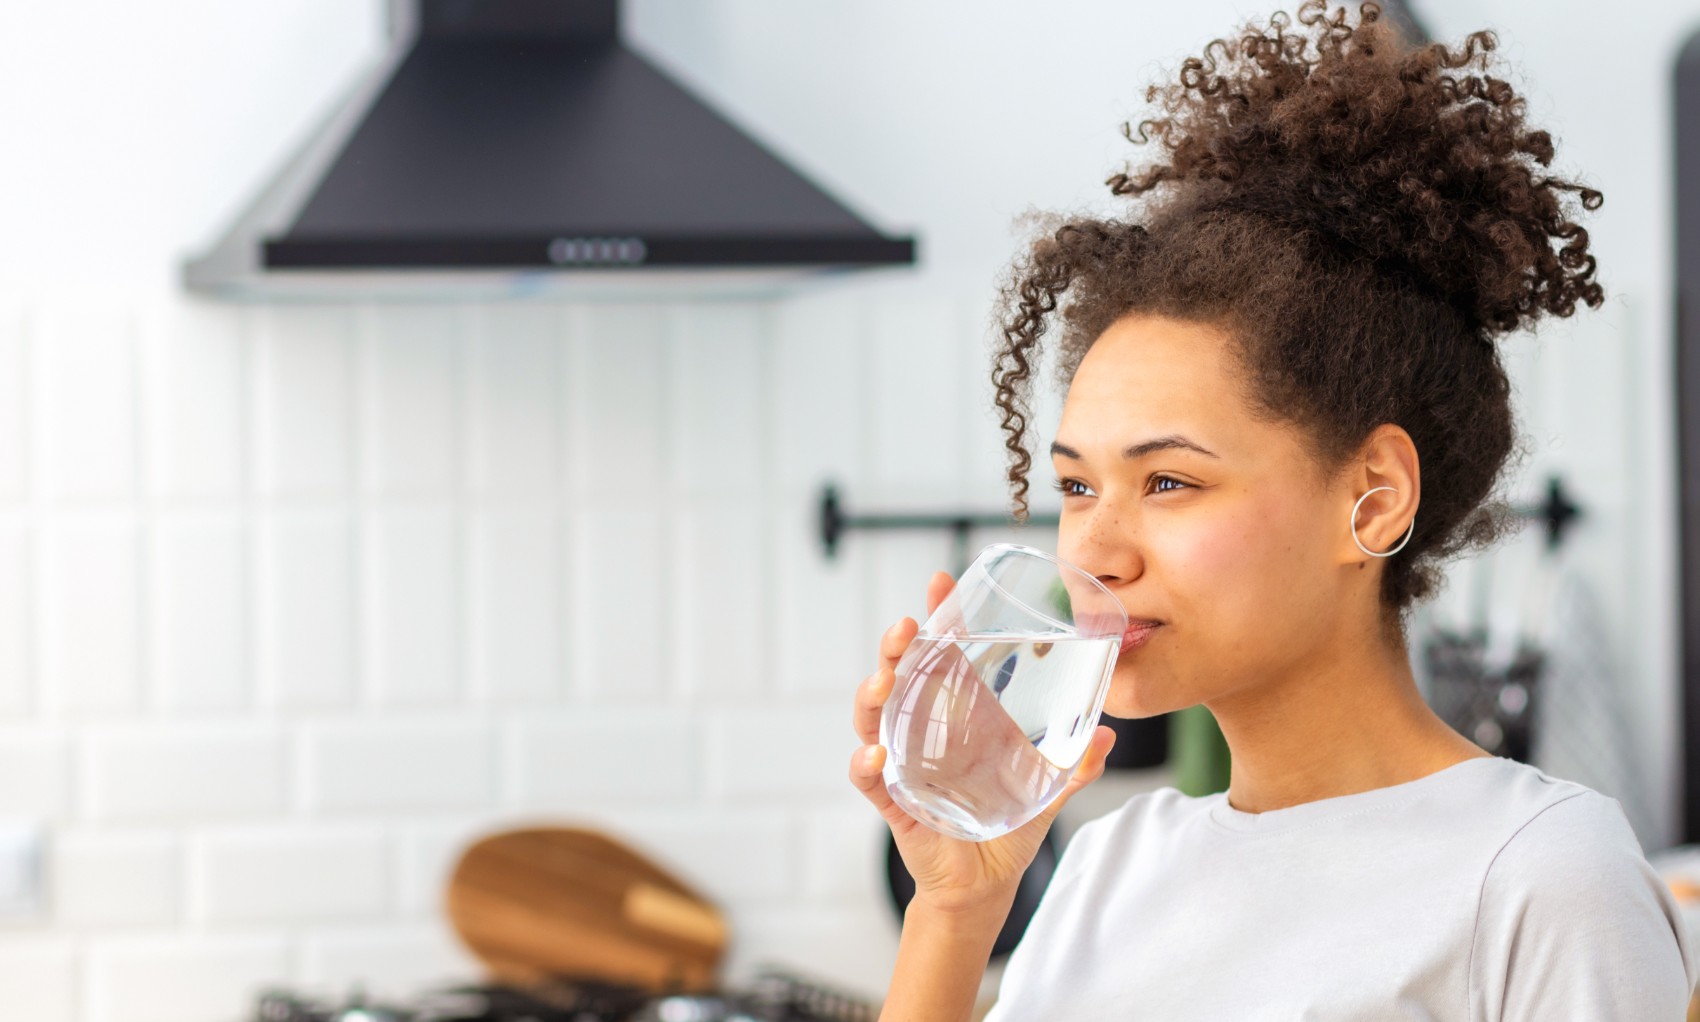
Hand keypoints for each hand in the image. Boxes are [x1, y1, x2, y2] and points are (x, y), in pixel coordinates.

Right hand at [847, 570, 1117, 915]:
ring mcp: (902, 764)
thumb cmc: (1005, 826)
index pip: (938, 654)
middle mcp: (921, 732)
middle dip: (894, 647)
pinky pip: (870, 780)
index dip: (936, 616)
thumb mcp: (1045, 787)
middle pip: (897, 676)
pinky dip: (866, 766)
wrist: (985, 885)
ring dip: (873, 696)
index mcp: (954, 716)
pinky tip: (874, 756)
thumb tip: (1108, 734)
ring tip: (884, 680)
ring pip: (874, 719)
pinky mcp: (894, 802)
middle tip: (906, 626)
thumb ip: (1074, 763)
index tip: (940, 581)